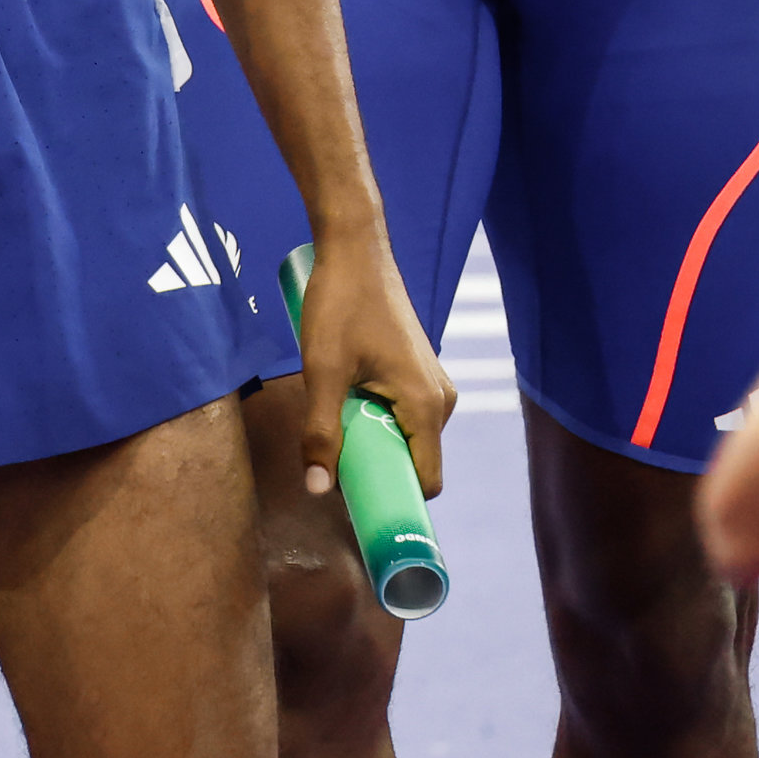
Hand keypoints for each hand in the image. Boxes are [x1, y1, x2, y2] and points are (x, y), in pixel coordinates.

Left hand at [291, 234, 456, 501]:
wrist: (354, 247)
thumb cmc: (339, 304)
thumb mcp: (322, 372)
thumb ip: (320, 432)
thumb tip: (317, 490)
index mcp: (427, 404)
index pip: (426, 480)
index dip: (395, 501)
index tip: (359, 510)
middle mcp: (441, 398)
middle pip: (416, 461)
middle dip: (378, 472)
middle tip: (334, 467)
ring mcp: (434, 382)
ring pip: (408, 437)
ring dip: (375, 443)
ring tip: (335, 434)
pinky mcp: (420, 370)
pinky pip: (406, 415)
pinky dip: (380, 422)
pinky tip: (347, 409)